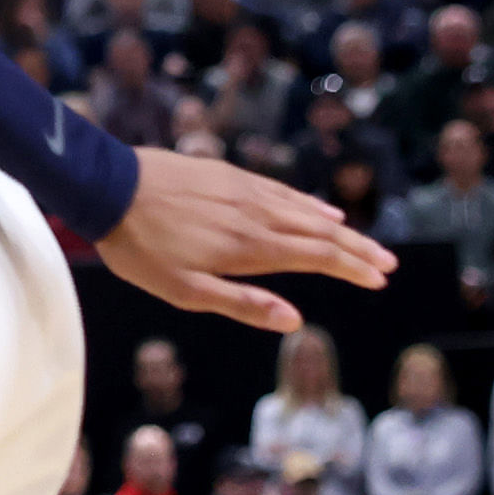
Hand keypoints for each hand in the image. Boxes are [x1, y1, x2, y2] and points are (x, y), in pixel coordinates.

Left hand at [93, 147, 396, 330]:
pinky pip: (278, 189)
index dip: (350, 269)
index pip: (316, 257)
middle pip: (319, 233)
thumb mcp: (185, 291)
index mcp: (250, 247)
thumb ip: (243, 304)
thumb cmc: (140, 248)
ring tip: (363, 240)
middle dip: (357, 250)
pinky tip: (317, 208)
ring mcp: (242, 190)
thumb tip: (296, 321)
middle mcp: (255, 214)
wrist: (105, 186)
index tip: (379, 280)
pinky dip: (305, 202)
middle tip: (388, 264)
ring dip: (337, 227)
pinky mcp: (225, 173)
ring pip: (302, 210)